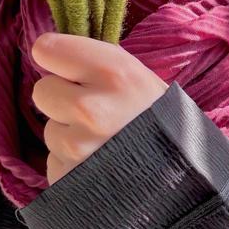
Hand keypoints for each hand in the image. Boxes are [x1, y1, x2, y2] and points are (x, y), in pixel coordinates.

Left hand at [29, 32, 169, 186]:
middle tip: (94, 111)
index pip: (46, 50)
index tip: (70, 69)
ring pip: (50, 130)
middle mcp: (91, 109)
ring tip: (105, 144)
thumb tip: (52, 52)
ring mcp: (78, 148)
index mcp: (114, 73)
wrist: (186, 177)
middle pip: (42, 90)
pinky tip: (101, 166)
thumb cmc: (161, 121)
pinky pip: (55, 162)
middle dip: (62, 99)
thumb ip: (97, 63)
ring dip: (71, 135)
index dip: (58, 59)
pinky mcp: (68, 179)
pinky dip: (72, 165)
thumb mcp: (140, 78)